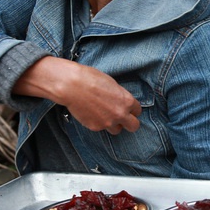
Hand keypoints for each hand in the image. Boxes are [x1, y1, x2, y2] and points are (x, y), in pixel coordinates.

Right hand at [13, 57, 140, 133]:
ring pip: (117, 130)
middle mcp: (120, 114)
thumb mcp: (111, 84)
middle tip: (123, 118)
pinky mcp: (95, 127)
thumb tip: (120, 101)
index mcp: (126, 101)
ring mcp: (108, 122)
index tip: (127, 108)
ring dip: (113, 124)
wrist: (72, 86)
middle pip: (134, 126)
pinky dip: (98, 122)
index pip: (137, 111)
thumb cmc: (90, 79)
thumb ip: (120, 96)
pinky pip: (101, 128)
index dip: (132, 109)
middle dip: (129, 122)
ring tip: (104, 115)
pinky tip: (91, 113)